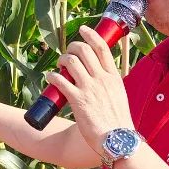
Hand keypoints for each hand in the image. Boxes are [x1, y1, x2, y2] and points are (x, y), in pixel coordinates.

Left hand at [47, 26, 134, 153]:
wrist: (117, 139)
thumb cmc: (117, 122)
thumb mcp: (119, 96)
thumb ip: (109, 85)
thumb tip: (100, 80)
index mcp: (113, 76)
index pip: (102, 47)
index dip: (90, 35)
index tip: (83, 29)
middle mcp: (101, 79)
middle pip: (84, 50)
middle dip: (72, 47)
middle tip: (67, 53)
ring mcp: (89, 88)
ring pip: (71, 61)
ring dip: (61, 60)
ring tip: (59, 66)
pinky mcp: (78, 100)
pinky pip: (61, 81)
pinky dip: (52, 76)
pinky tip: (49, 78)